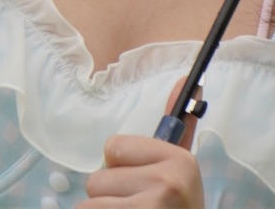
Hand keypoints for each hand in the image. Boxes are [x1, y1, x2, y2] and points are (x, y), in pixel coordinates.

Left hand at [78, 79, 204, 207]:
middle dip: (109, 199)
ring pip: (87, 207)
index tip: (145, 187)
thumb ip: (182, 125)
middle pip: (97, 180)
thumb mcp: (181, 172)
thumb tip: (186, 78)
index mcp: (180, 162)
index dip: (122, 170)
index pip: (112, 148)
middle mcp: (168, 186)